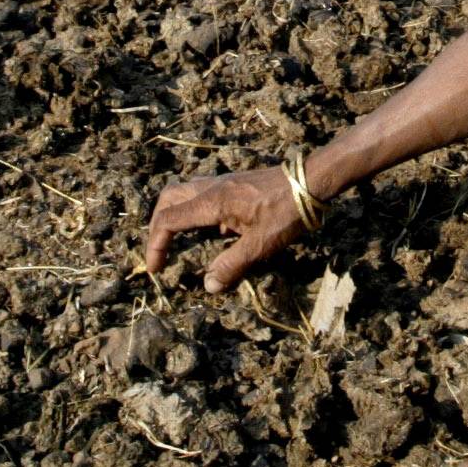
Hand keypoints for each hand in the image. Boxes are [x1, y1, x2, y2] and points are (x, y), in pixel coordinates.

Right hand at [142, 166, 304, 291]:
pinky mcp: (233, 184)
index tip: (157, 269)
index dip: (156, 245)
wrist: (311, 181)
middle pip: (168, 199)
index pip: (169, 220)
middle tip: (159, 251)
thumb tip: (208, 285)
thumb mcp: (260, 244)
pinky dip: (190, 208)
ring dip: (171, 213)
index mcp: (212, 203)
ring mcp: (222, 182)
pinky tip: (207, 229)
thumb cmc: (287, 212)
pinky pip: (200, 192)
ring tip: (174, 239)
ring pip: (183, 191)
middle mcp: (211, 188)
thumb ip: (231, 265)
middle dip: (156, 225)